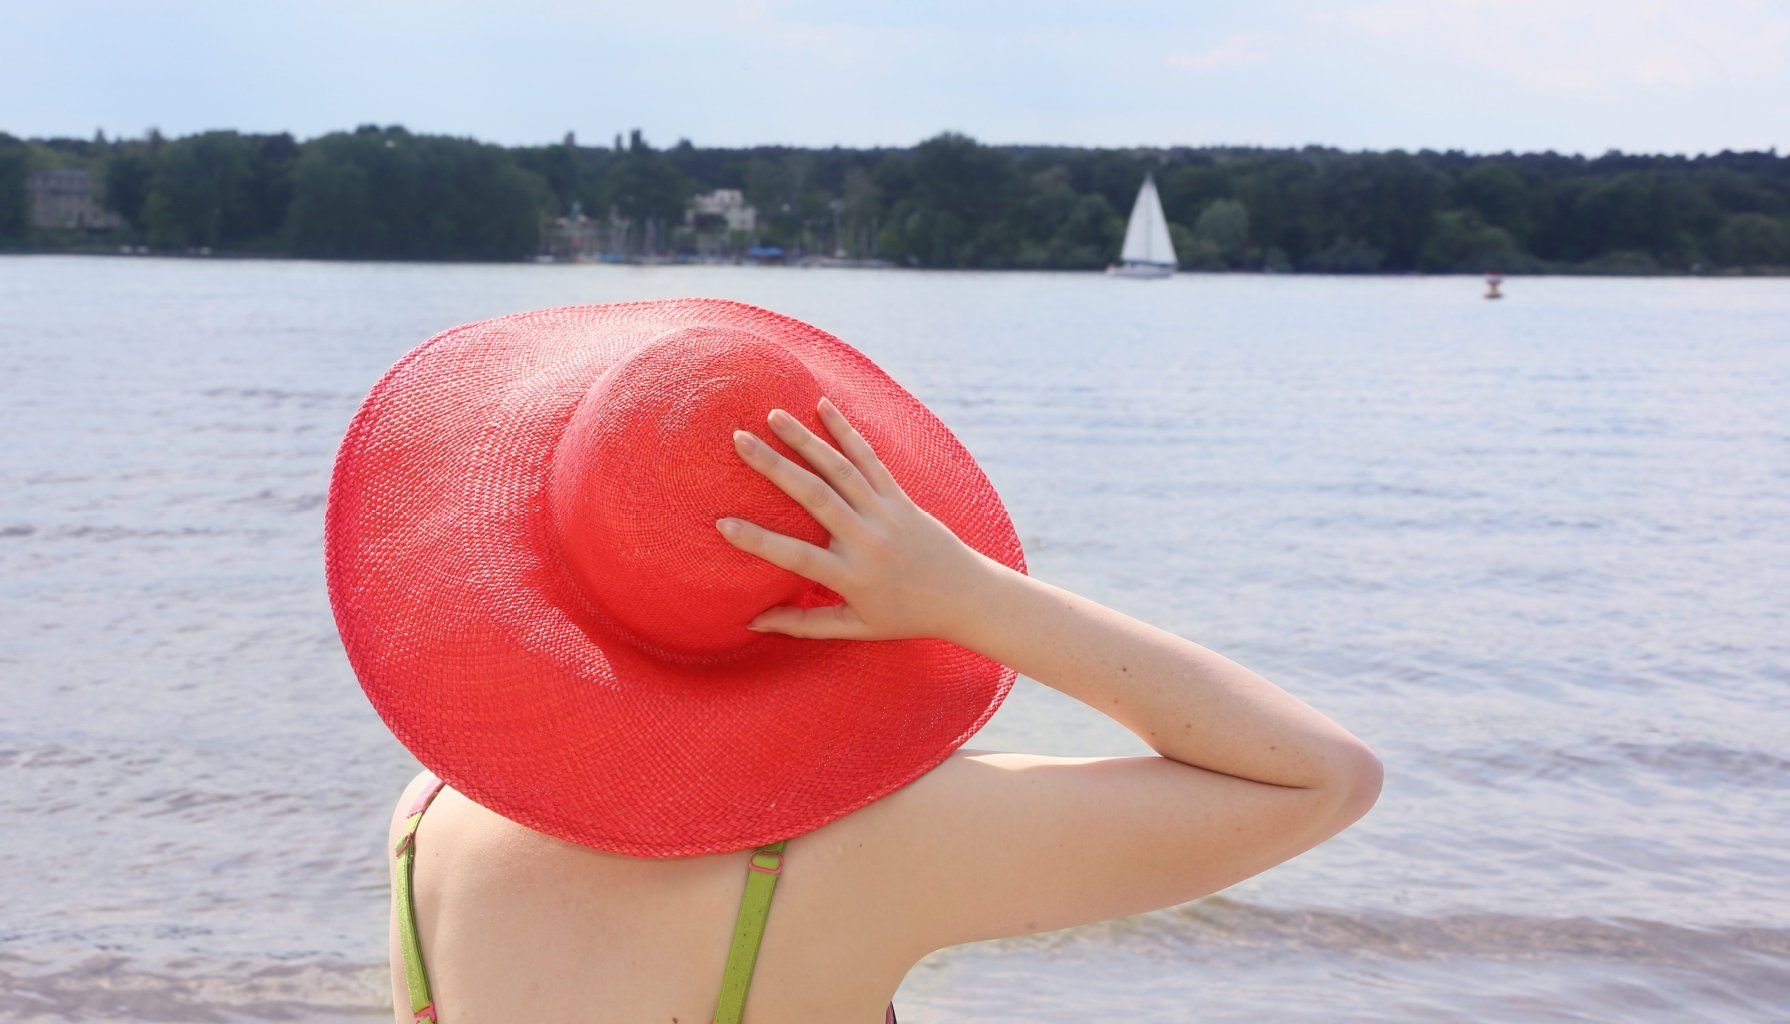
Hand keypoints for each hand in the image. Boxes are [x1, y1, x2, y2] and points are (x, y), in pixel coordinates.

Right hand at [716, 396, 992, 640]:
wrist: (963, 595)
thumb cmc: (904, 616)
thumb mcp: (854, 627)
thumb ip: (802, 623)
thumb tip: (752, 622)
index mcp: (850, 576)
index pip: (797, 557)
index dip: (758, 541)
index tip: (722, 523)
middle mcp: (866, 540)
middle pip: (815, 497)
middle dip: (774, 466)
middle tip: (739, 440)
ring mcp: (885, 513)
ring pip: (841, 469)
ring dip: (805, 439)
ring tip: (772, 414)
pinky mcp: (900, 497)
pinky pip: (870, 458)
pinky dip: (846, 432)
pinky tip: (822, 406)